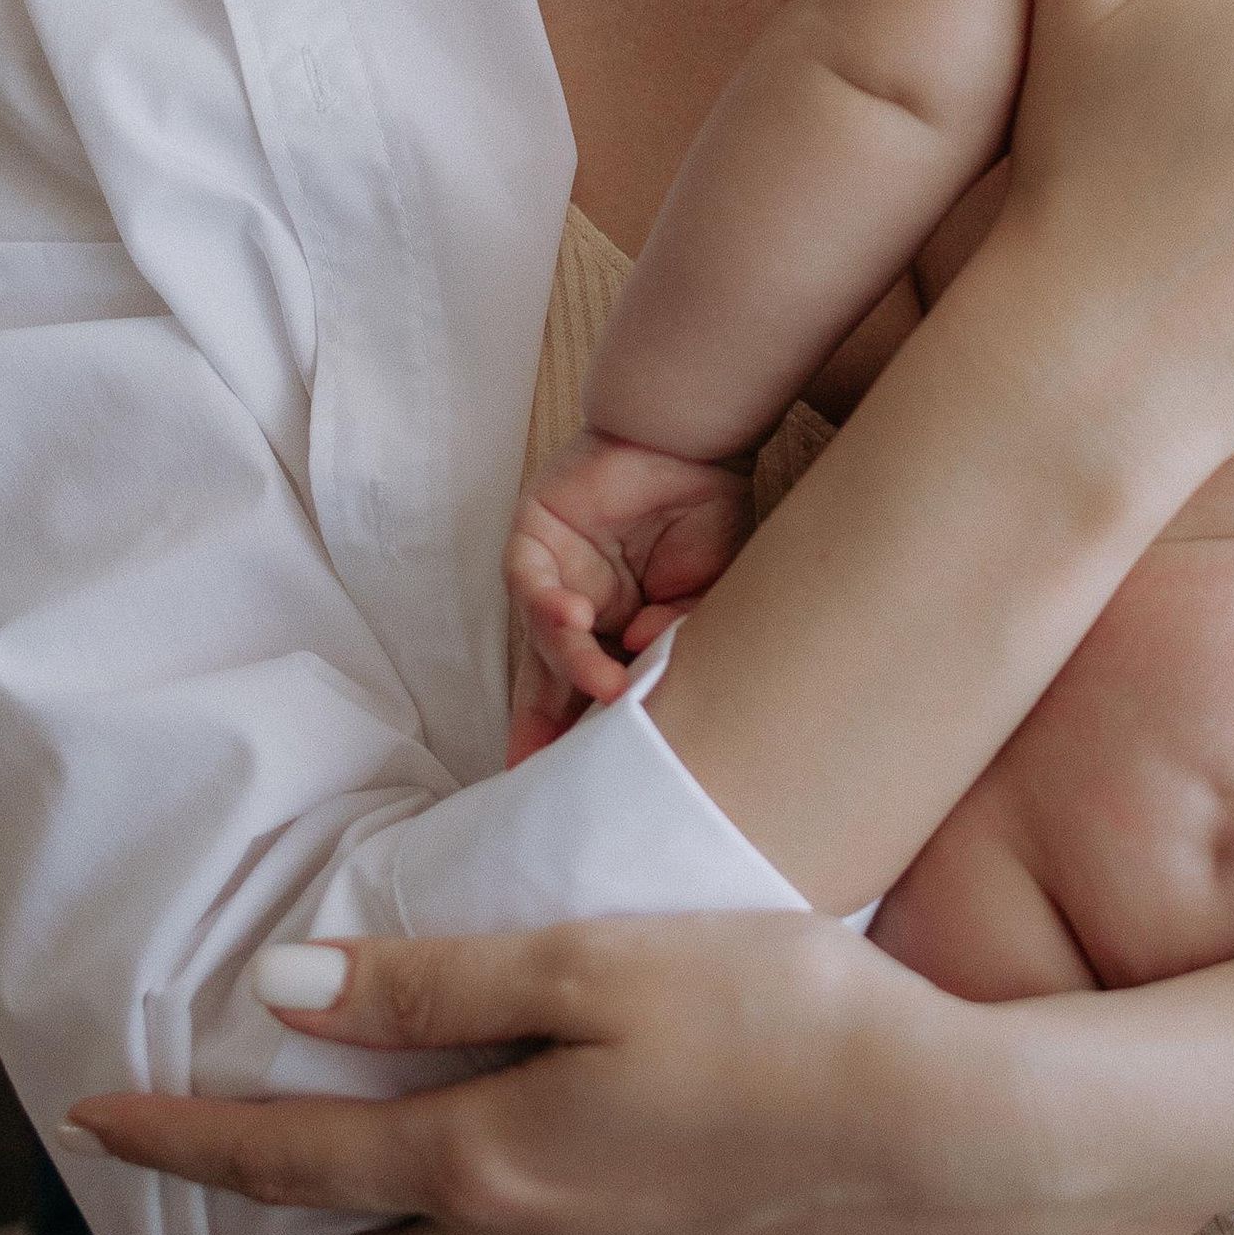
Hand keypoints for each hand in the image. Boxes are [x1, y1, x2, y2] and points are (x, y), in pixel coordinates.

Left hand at [505, 439, 754, 753]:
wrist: (691, 439)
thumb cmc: (704, 513)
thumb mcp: (705, 592)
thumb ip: (675, 636)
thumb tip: (643, 670)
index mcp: (617, 629)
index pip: (590, 694)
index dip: (580, 737)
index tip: (579, 795)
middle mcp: (581, 610)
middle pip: (550, 681)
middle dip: (545, 729)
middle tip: (545, 777)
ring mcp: (554, 576)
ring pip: (544, 639)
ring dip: (573, 664)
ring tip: (605, 685)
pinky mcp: (534, 538)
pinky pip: (529, 584)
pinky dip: (549, 607)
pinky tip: (578, 615)